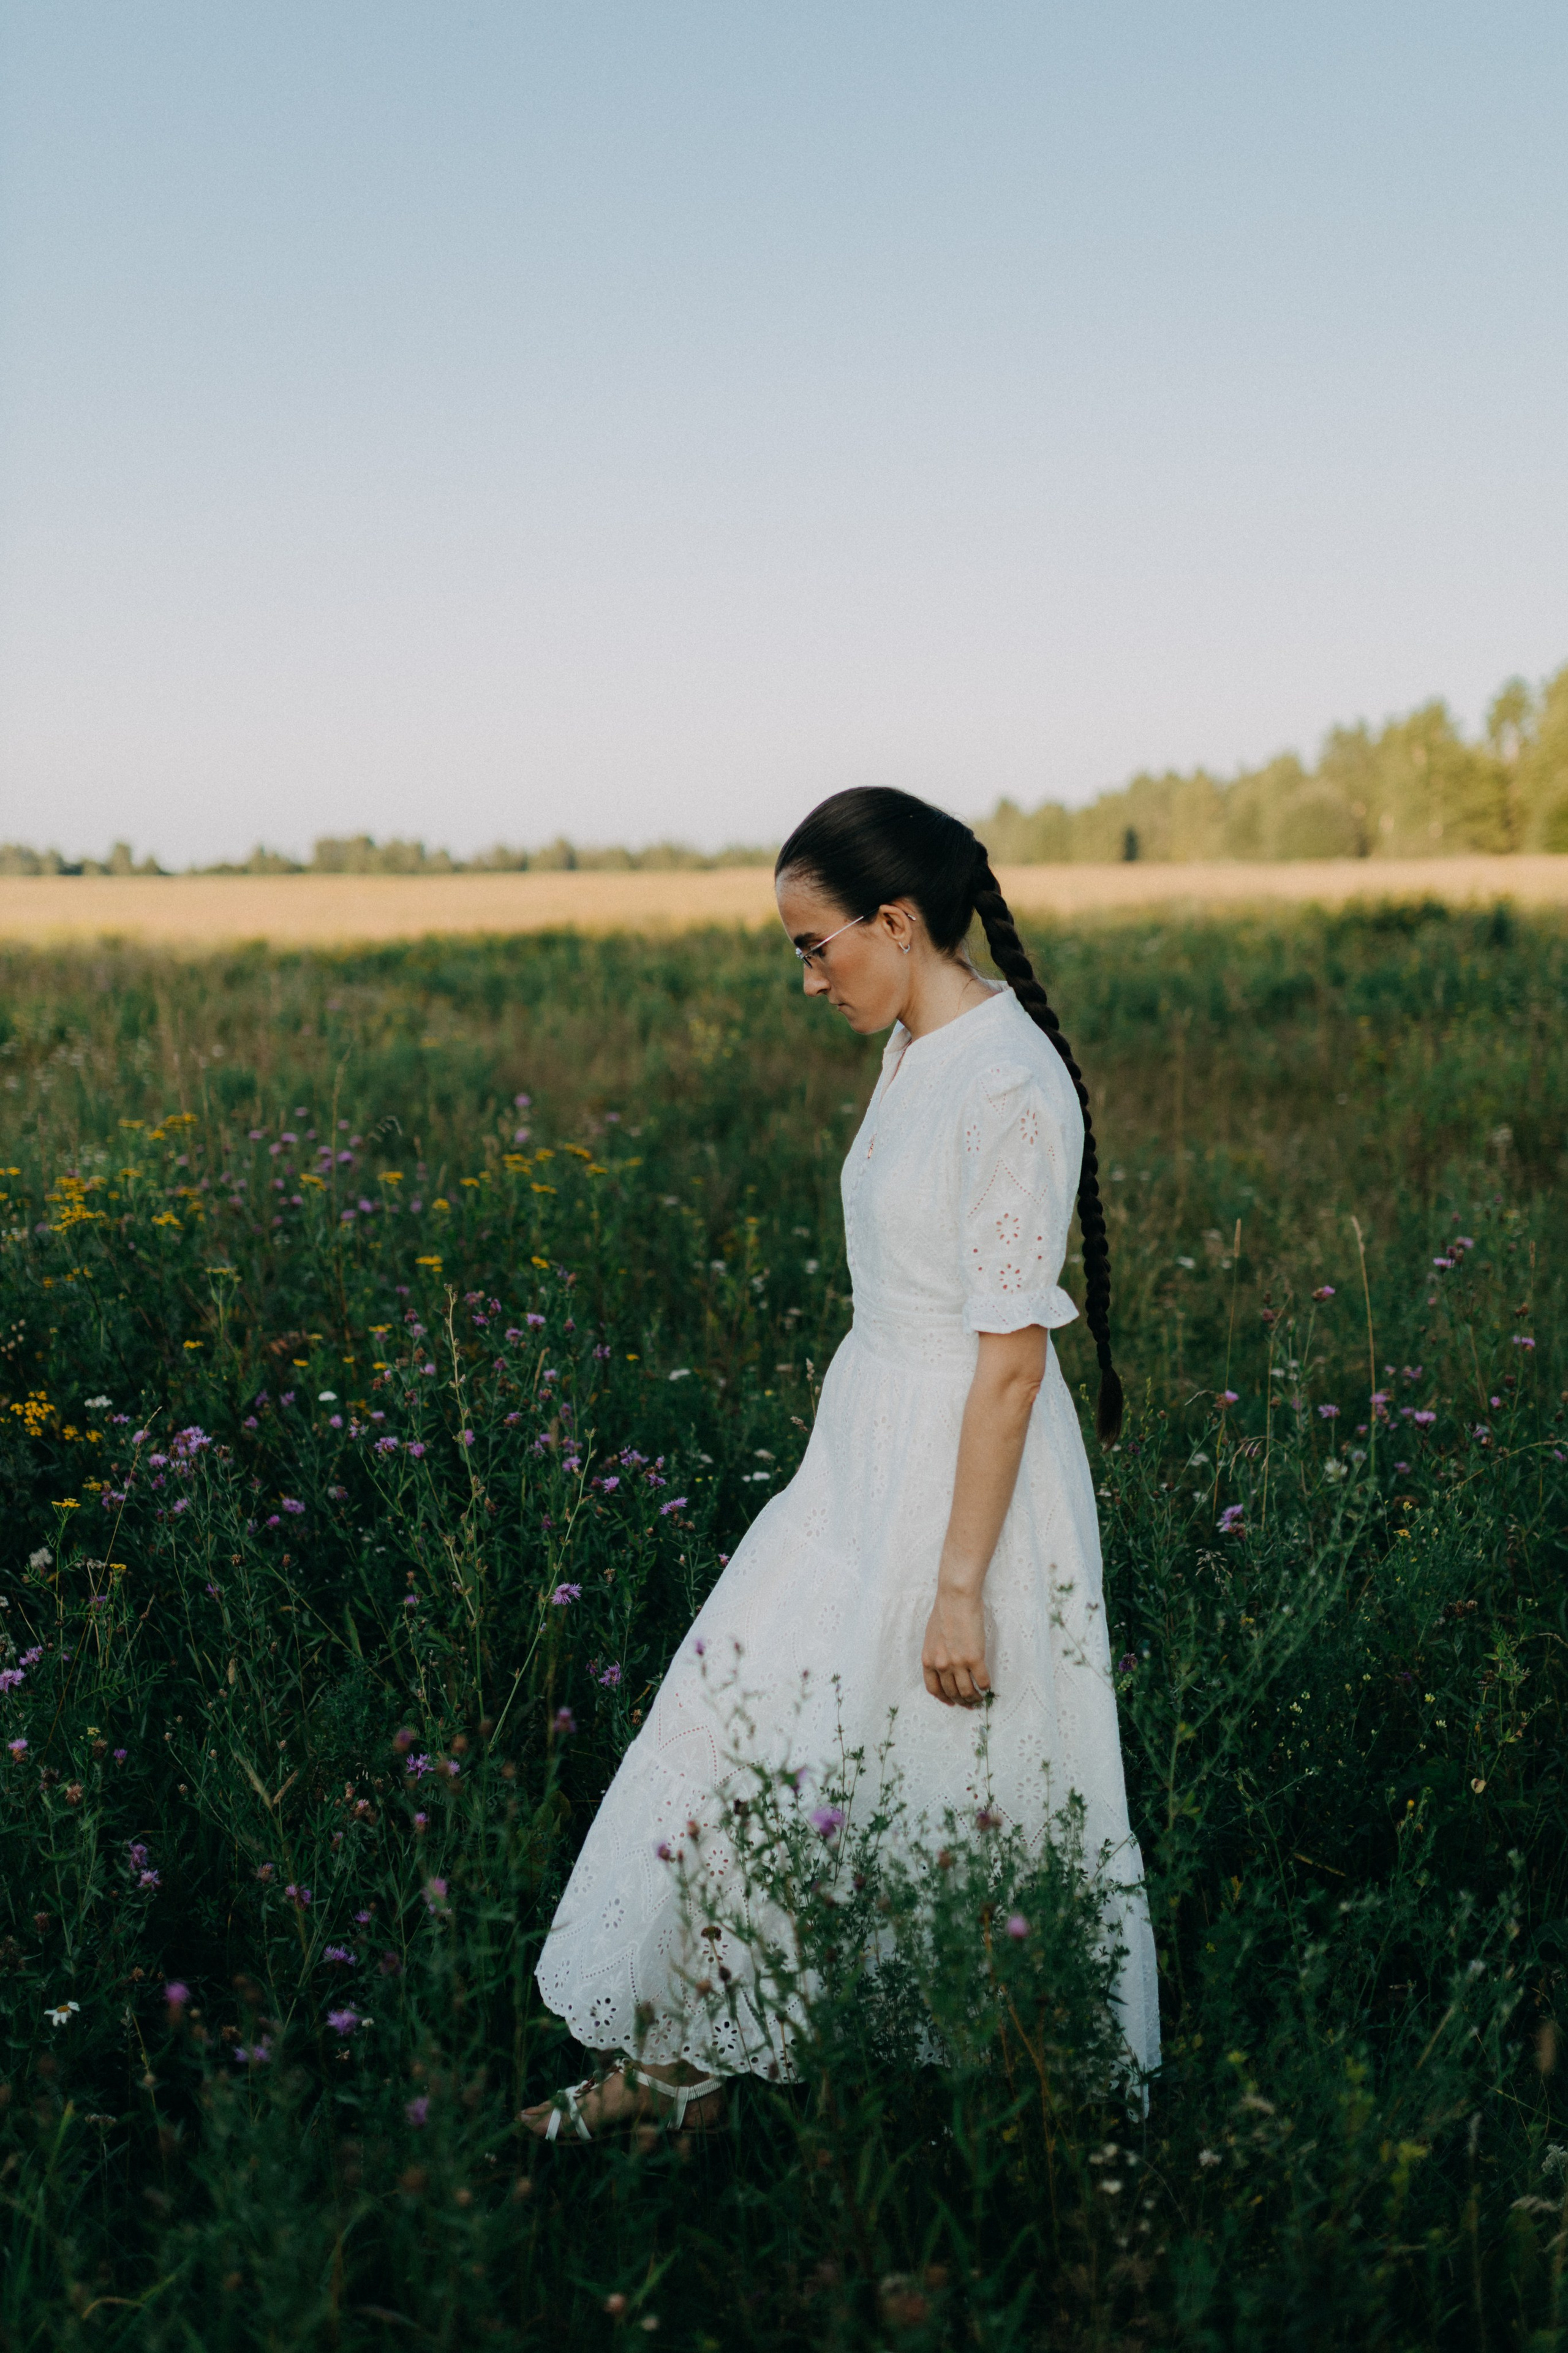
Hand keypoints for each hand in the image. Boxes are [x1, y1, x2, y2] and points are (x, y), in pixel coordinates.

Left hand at [922, 1585, 991, 1707]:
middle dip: (960, 1701)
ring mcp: (958, 1663)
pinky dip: (985, 1687)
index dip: (943, 1698)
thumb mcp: (931, 1638)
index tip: (951, 1702)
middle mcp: (941, 1665)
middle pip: (951, 1693)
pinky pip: (982, 1680)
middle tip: (969, 1703)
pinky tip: (987, 1686)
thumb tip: (943, 1668)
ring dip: (973, 1698)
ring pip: (966, 1691)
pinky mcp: (975, 1658)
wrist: (956, 1599)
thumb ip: (935, 1655)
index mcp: (928, 1660)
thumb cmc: (944, 1613)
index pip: (934, 1689)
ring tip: (979, 1698)